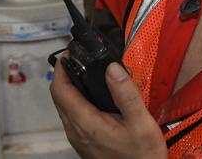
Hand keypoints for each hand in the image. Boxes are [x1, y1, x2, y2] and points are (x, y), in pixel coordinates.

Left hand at [50, 60, 166, 158]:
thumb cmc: (142, 156)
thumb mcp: (141, 122)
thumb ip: (126, 93)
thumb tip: (112, 67)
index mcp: (86, 123)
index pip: (60, 90)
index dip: (61, 68)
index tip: (70, 53)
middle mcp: (76, 131)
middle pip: (60, 97)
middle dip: (66, 75)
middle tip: (81, 59)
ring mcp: (78, 138)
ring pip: (66, 107)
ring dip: (72, 88)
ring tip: (91, 73)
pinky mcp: (84, 142)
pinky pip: (74, 116)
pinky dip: (79, 101)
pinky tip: (97, 96)